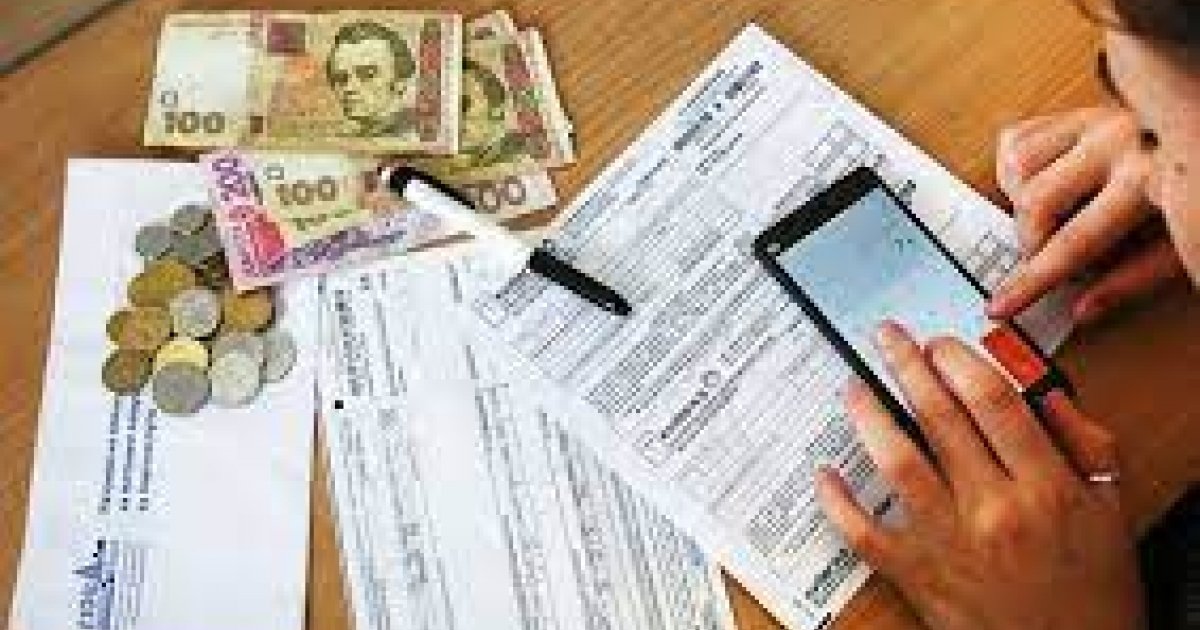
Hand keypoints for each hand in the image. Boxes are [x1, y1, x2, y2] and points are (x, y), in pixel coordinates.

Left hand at [816, 322, 1143, 629]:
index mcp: (1045, 486)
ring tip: (854, 386)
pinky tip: (824, 473)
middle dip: (908, 367)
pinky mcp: (916, 573)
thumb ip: (1085, 442)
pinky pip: (863, 532)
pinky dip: (837, 502)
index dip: (960, 360)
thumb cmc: (1091, 589)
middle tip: (887, 339)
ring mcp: (948, 541)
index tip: (939, 342)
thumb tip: (1044, 392)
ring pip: (896, 462)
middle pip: (940, 419)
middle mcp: (993, 508)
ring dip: (869, 417)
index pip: (992, 401)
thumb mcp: (1111, 509)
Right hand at [988, 106, 1185, 323]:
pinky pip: (1016, 140)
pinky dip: (1016, 170)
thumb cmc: (1198, 190)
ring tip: (1051, 215)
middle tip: (1047, 254)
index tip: (1002, 305)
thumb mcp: (1180, 243)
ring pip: (1018, 168)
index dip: (1034, 280)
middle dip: (1032, 241)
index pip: (1075, 241)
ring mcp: (1093, 121)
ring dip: (1021, 201)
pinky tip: (1043, 183)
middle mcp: (1115, 141)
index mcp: (1147, 176)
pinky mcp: (1075, 113)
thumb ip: (1133, 278)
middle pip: (1035, 203)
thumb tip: (1082, 309)